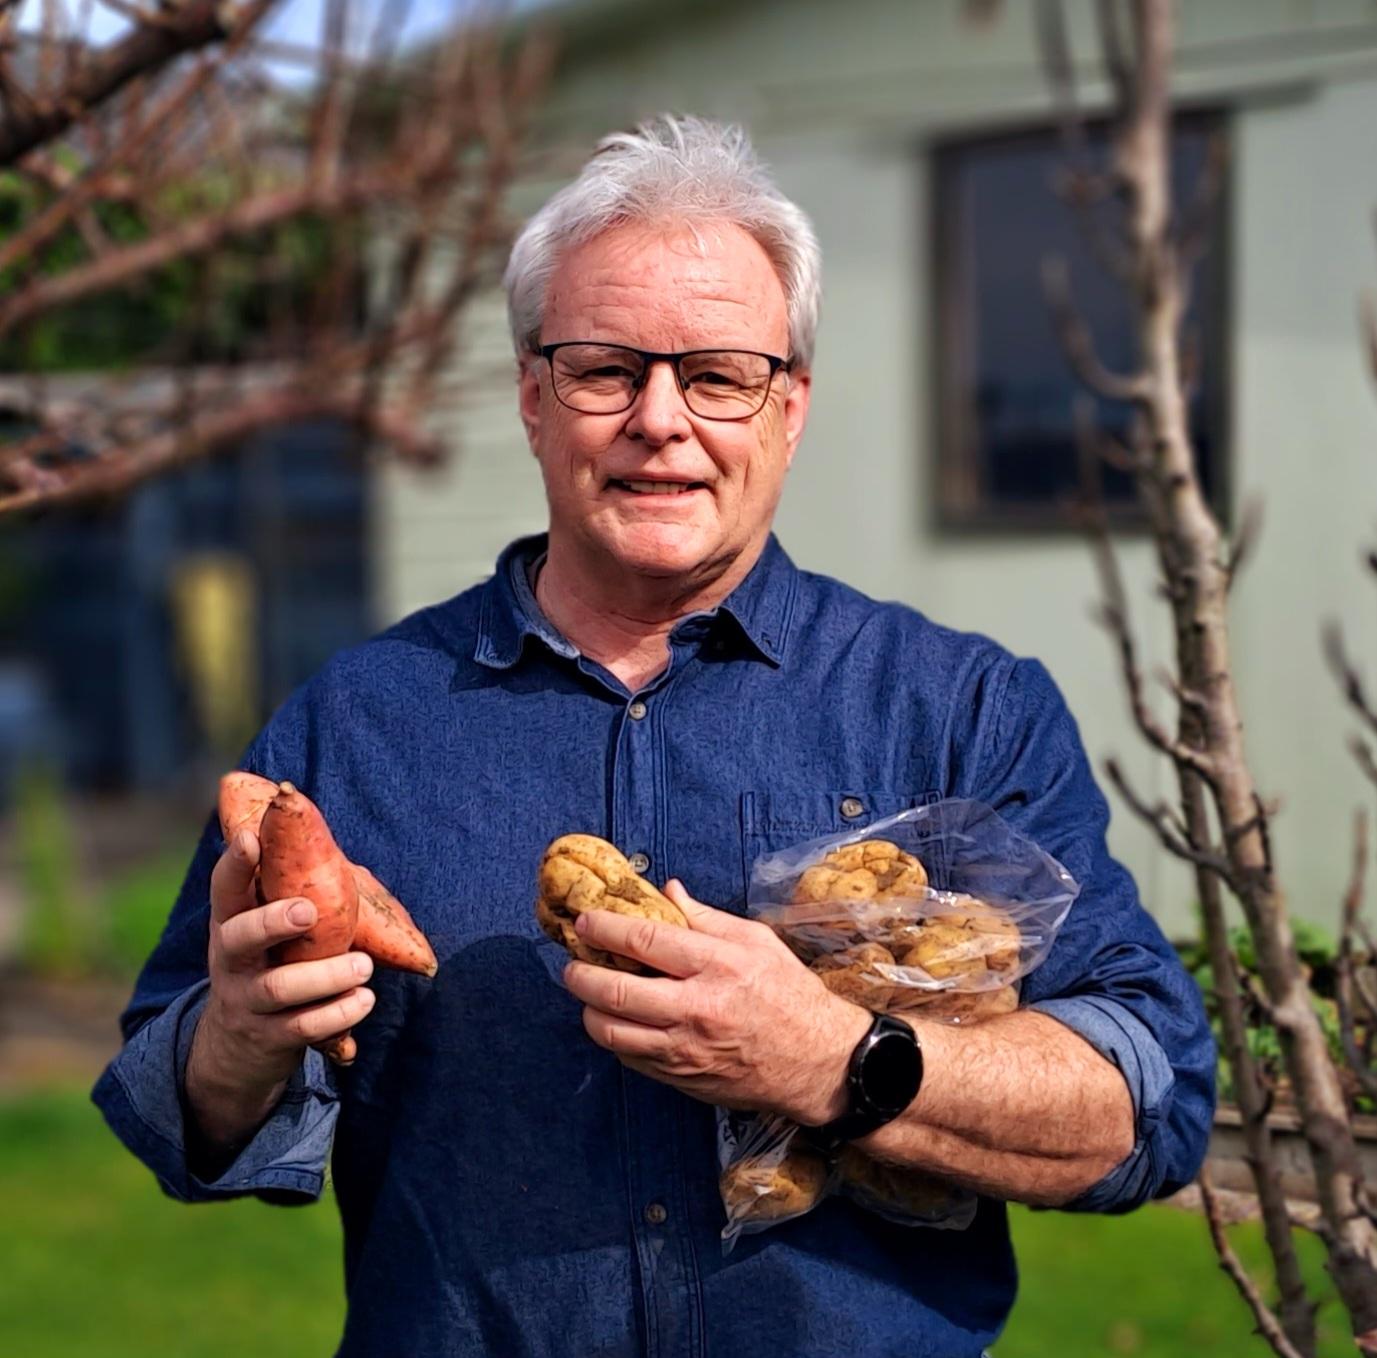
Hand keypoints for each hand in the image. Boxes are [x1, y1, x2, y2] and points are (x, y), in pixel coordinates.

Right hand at [184, 828, 374, 1148]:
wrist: (237, 1046)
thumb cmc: (273, 962)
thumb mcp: (271, 929)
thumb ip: (300, 893)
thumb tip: (334, 850)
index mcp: (231, 923)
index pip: (225, 889)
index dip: (234, 864)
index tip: (251, 839)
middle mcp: (230, 962)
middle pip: (239, 939)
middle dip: (272, 922)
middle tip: (308, 911)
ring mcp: (245, 1002)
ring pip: (278, 988)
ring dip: (325, 976)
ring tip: (364, 965)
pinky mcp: (268, 1038)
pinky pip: (301, 1027)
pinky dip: (337, 1014)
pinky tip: (364, 1000)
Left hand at [562, 879, 871, 1124]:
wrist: (817, 1063)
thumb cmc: (789, 994)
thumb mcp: (757, 942)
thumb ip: (706, 918)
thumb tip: (667, 892)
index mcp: (718, 965)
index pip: (645, 941)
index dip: (605, 929)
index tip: (585, 922)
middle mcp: (697, 1008)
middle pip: (616, 991)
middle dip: (581, 974)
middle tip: (573, 963)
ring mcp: (686, 1049)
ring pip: (613, 1033)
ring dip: (589, 1010)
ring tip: (588, 994)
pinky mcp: (683, 1078)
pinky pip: (630, 1059)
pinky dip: (616, 1038)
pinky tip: (619, 1022)